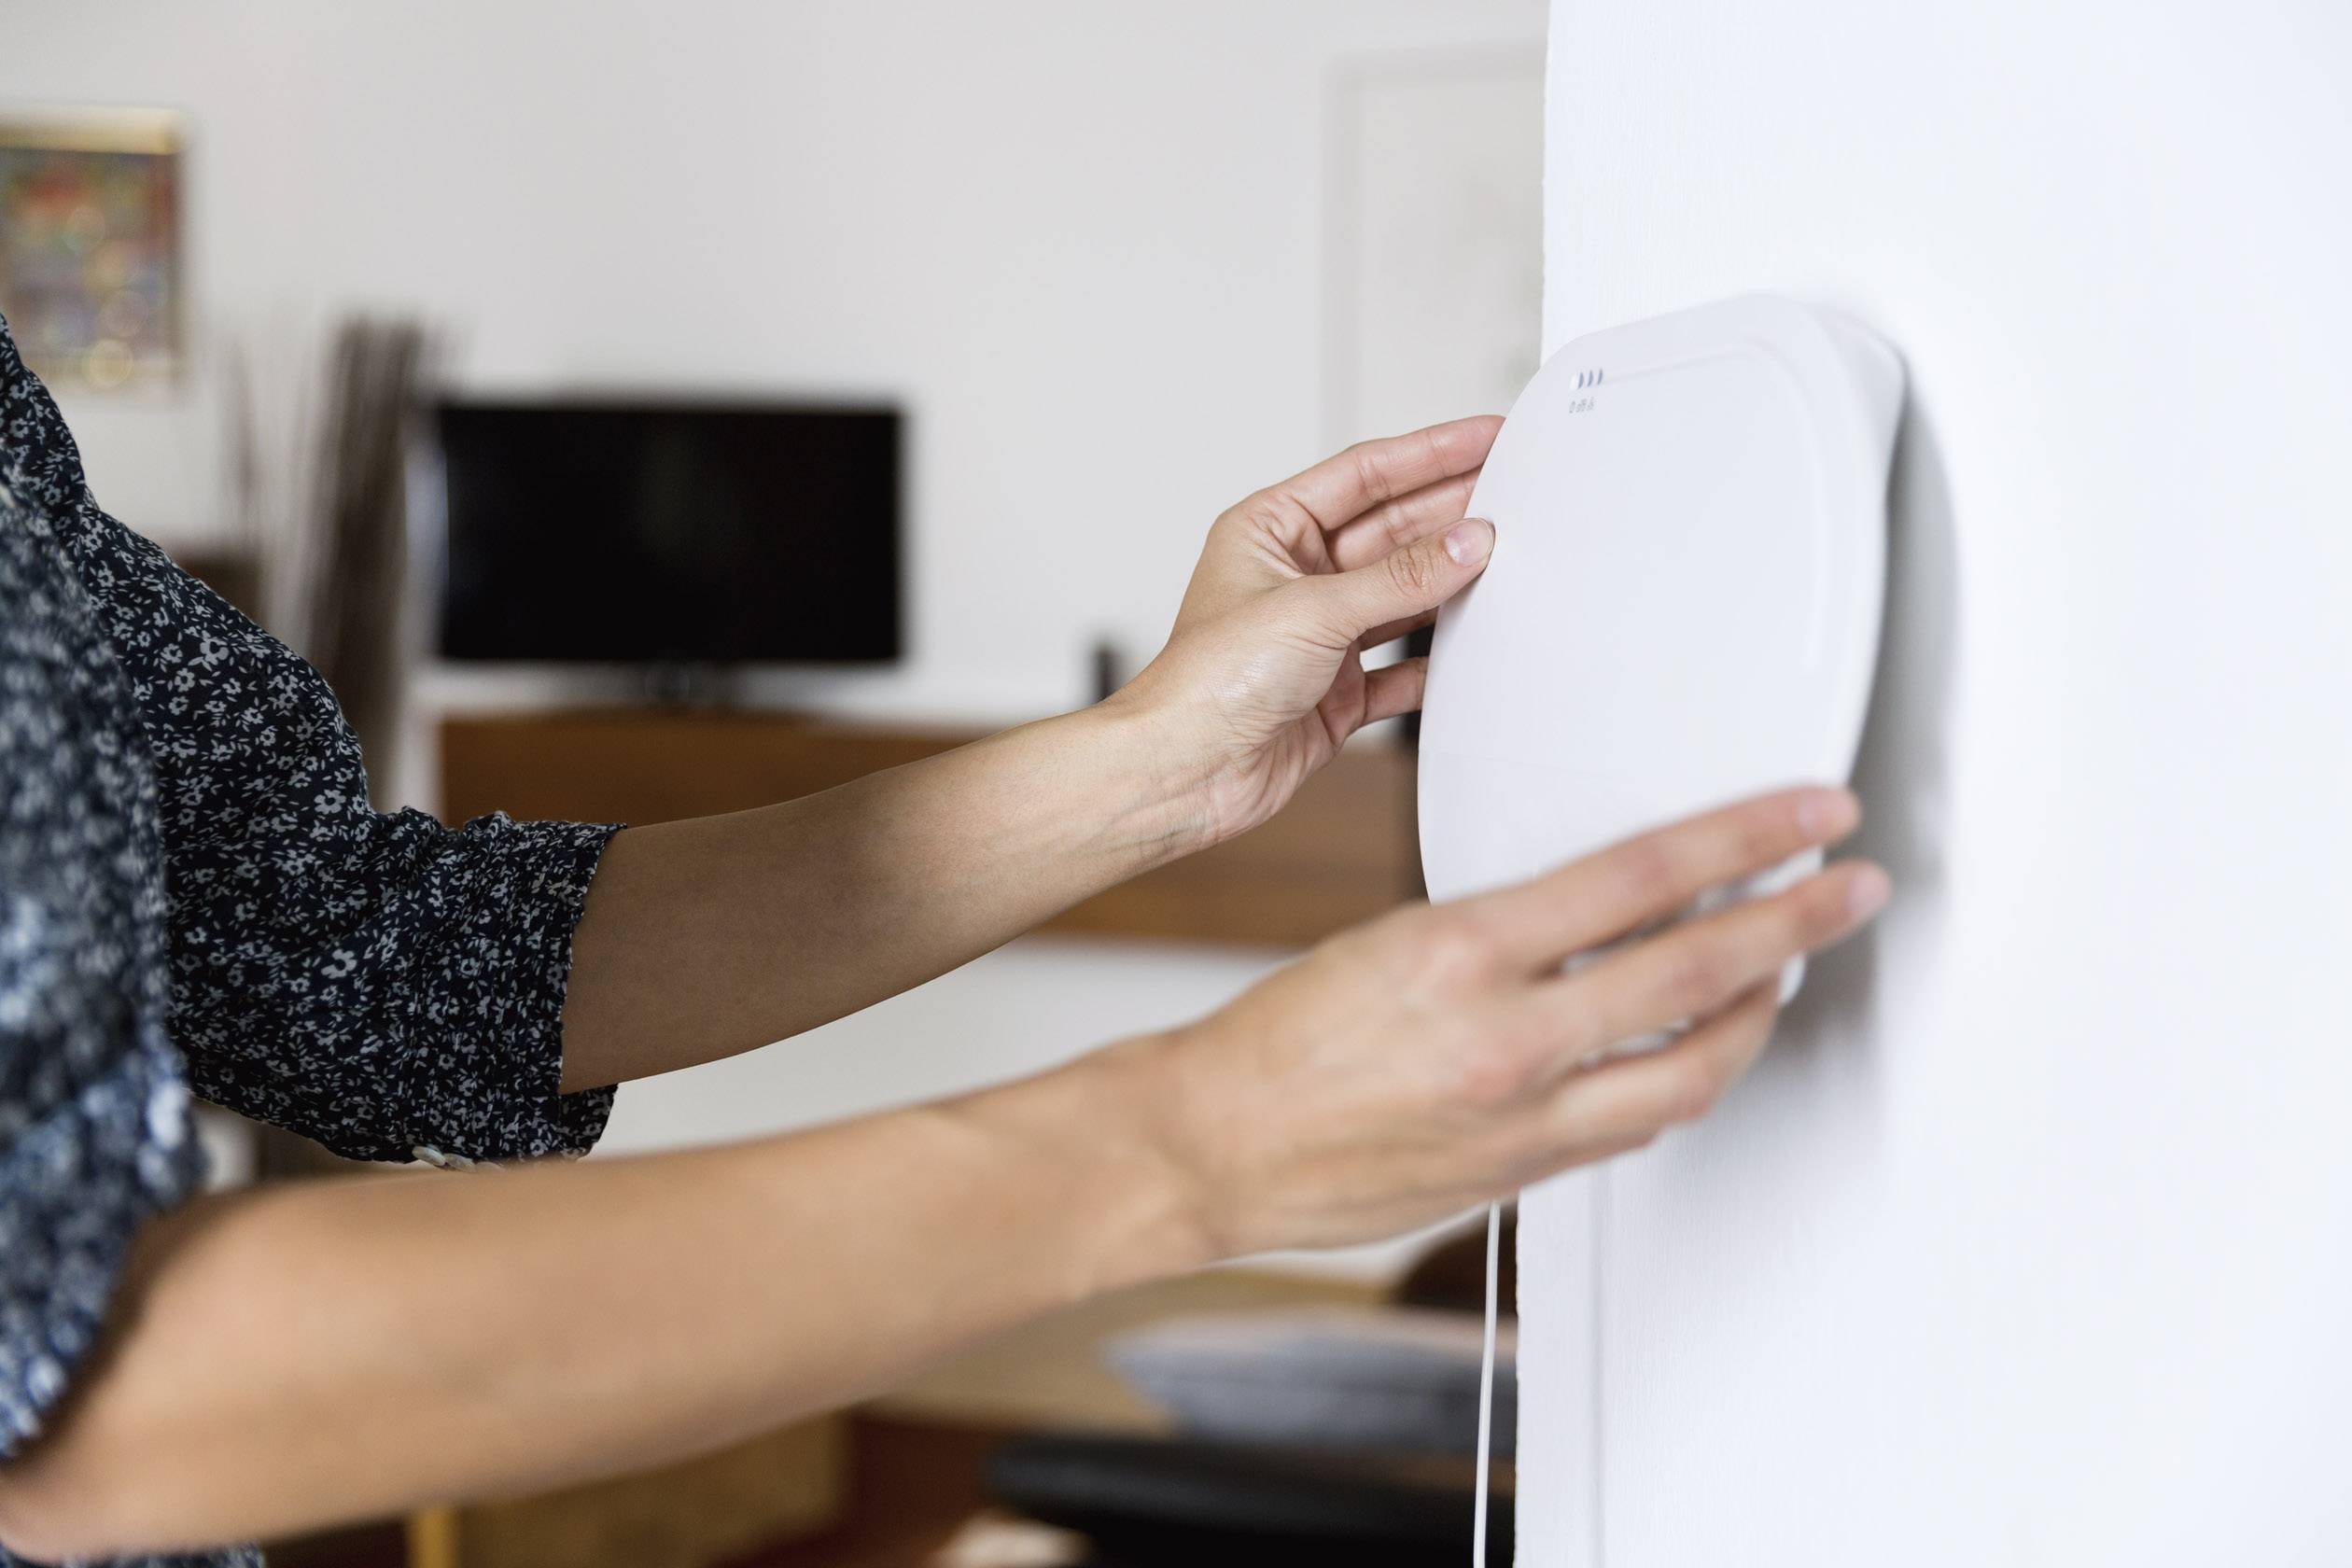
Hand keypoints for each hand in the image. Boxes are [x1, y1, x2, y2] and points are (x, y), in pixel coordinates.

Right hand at [1104, 787, 1887, 1256]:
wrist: (1214, 1145)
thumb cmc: (1276, 1043)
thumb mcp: (1386, 941)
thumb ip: (1502, 932)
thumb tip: (1594, 910)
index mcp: (1463, 954)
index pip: (1643, 875)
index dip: (1747, 837)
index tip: (1807, 815)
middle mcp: (1508, 1040)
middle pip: (1700, 969)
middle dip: (1799, 919)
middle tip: (1853, 884)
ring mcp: (1525, 1117)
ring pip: (1695, 1061)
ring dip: (1763, 1008)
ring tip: (1794, 966)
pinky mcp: (1525, 1174)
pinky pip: (1642, 1122)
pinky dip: (1690, 1075)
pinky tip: (1707, 1049)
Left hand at [1115, 417, 1500, 845]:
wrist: (1184, 775)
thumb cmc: (1206, 683)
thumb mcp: (1312, 611)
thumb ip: (1399, 578)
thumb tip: (1467, 543)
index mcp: (1269, 531)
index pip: (1364, 476)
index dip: (1429, 453)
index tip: (1486, 435)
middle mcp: (1296, 578)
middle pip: (1392, 531)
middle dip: (1452, 513)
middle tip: (1517, 492)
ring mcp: (1320, 637)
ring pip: (1403, 596)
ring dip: (1451, 583)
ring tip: (1512, 558)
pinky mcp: (1338, 692)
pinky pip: (1404, 667)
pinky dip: (1438, 660)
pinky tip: (1475, 645)